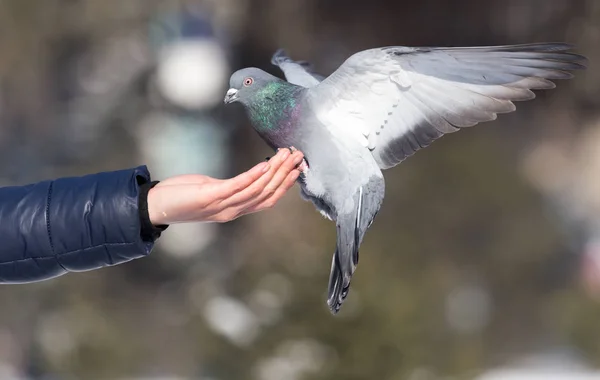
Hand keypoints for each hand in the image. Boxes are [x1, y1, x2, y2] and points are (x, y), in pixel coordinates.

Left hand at [147, 148, 303, 223]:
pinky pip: (238, 186)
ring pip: (257, 189)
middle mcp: (232, 210)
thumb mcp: (211, 191)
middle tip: (299, 157)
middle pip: (267, 193)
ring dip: (275, 171)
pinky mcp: (211, 196)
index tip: (298, 169)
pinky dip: (254, 175)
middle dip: (285, 174)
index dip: (285, 185)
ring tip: (286, 155)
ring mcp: (222, 205)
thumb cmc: (181, 198)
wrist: (155, 207)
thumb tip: (246, 177)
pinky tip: (264, 164)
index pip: (268, 199)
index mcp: (235, 210)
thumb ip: (230, 188)